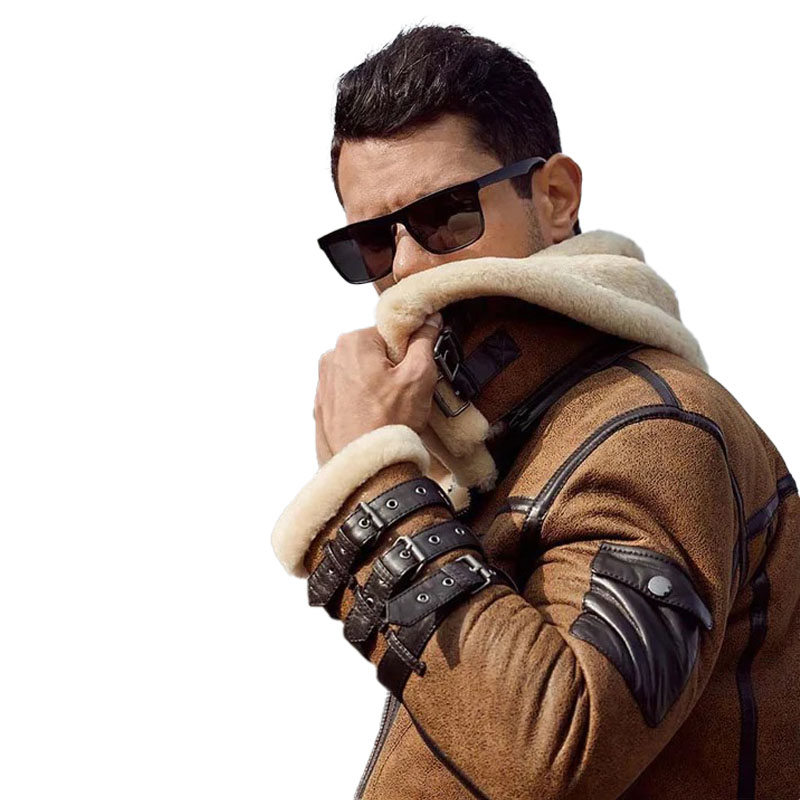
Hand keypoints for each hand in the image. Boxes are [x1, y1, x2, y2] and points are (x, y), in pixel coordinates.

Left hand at [314, 313, 442, 459]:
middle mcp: (331, 359)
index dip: (408, 353)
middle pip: (374, 353)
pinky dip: (363, 404)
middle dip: (391, 370)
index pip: (390, 334)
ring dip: (377, 387)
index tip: (412, 373)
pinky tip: (375, 420)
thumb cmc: (389, 423)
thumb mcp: (419, 376)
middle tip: (403, 395)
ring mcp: (323, 385)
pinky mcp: (323, 408)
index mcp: (352, 343)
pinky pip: (349, 397)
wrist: (368, 469)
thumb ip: (425, 340)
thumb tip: (429, 320)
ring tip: (389, 411)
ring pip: (362, 375)